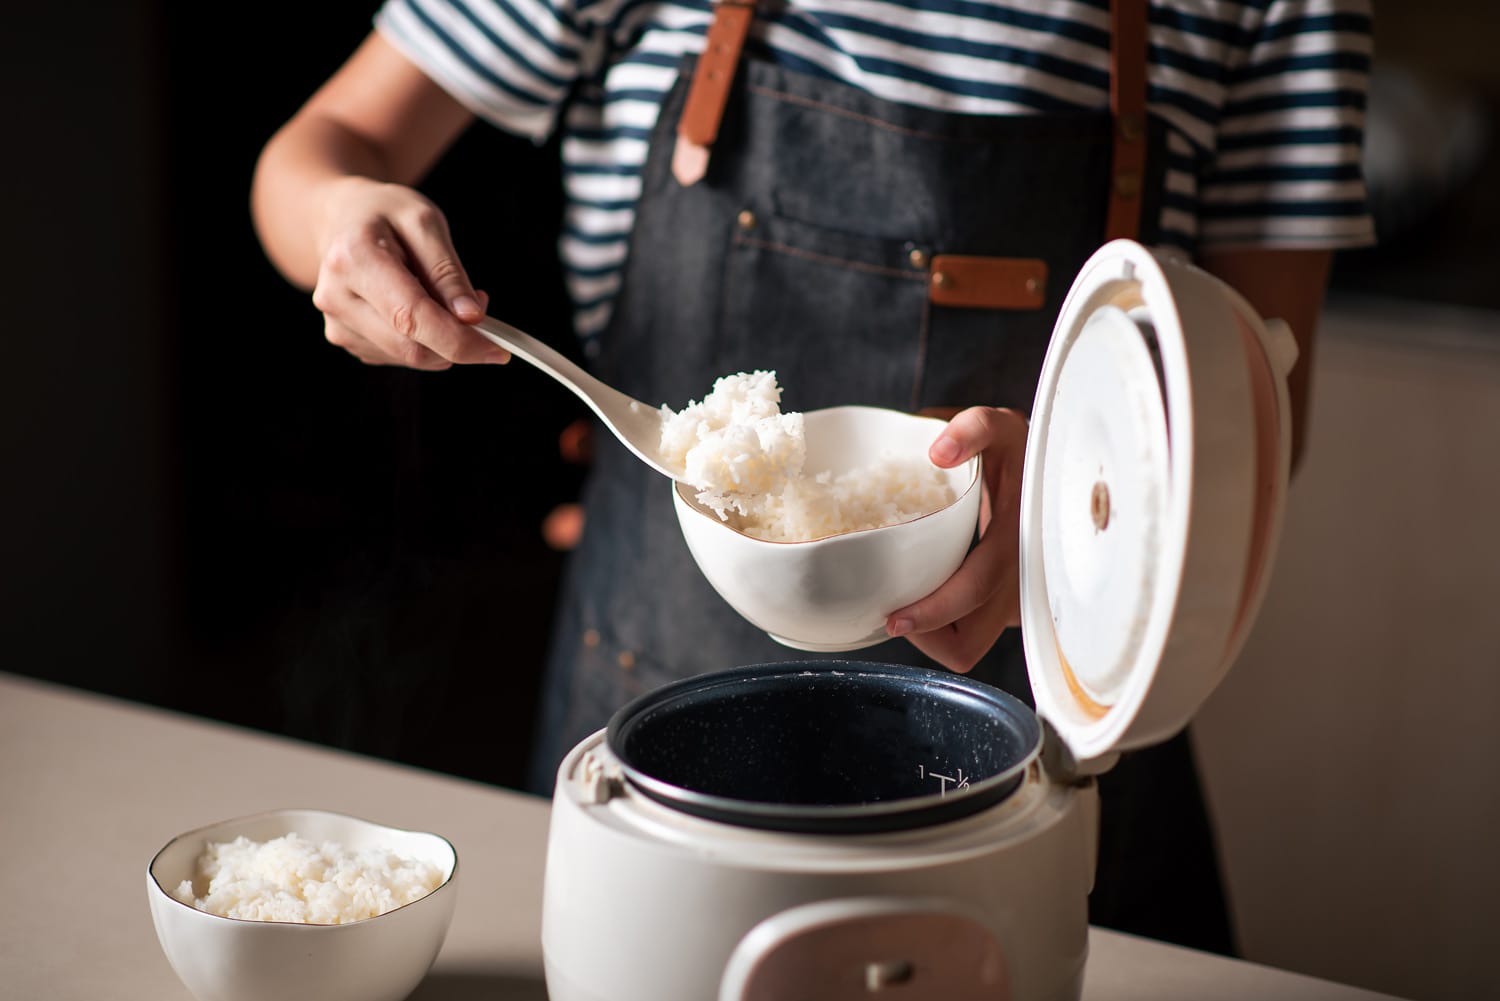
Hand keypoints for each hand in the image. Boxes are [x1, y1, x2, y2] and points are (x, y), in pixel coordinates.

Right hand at [309, 177, 508, 369]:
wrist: (341, 218)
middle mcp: (336, 296)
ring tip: (441, 296)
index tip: (498, 350)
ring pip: (408, 357)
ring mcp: (336, 322)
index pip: (412, 316)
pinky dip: (422, 341)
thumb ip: (448, 272)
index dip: (459, 340)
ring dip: (441, 340)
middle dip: (458, 340)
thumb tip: (471, 318)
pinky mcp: (344, 338)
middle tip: (477, 308)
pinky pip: (397, 356)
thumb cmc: (385, 214)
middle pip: (411, 347)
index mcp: (354, 258)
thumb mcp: (425, 222)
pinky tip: (418, 308)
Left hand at [885, 406, 1027, 672]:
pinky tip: (926, 590)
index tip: (893, 618)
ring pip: (967, 646)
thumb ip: (974, 429)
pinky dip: (944, 623)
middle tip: (891, 610)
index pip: (975, 592)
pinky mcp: (1006, 608)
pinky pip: (971, 633)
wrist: (1049, 473)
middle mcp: (1021, 582)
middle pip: (967, 644)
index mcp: (1019, 541)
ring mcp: (1015, 601)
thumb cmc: (1018, 453)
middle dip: (925, 637)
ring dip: (933, 634)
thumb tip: (939, 451)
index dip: (933, 613)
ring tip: (906, 598)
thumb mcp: (1001, 428)